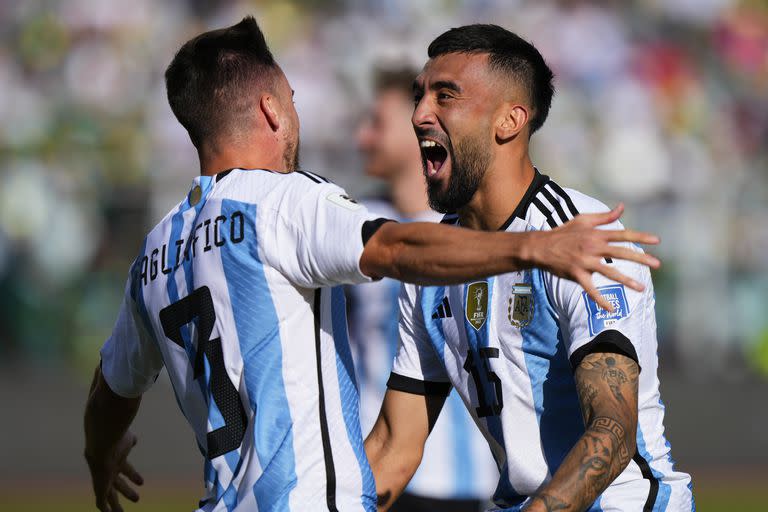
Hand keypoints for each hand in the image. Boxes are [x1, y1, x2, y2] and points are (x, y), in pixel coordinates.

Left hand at [85, 431, 143, 511]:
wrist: (103, 442)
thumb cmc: (116, 438)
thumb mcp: (126, 439)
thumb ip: (129, 441)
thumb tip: (134, 441)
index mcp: (117, 460)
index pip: (126, 469)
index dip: (133, 476)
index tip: (141, 482)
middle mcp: (110, 470)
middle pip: (119, 484)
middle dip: (128, 491)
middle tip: (137, 499)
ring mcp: (104, 479)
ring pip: (110, 496)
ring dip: (116, 505)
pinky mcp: (99, 487)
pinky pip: (101, 501)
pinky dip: (105, 509)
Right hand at [531, 203, 659, 311]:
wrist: (540, 246)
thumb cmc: (563, 232)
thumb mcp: (583, 220)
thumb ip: (604, 216)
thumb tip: (622, 207)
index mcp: (596, 234)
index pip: (622, 234)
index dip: (640, 237)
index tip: (657, 241)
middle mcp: (593, 247)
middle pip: (621, 252)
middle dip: (641, 258)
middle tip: (658, 264)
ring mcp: (585, 261)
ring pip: (609, 272)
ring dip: (626, 280)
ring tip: (641, 288)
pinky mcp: (576, 274)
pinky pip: (590, 289)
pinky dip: (600, 299)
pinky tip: (611, 308)